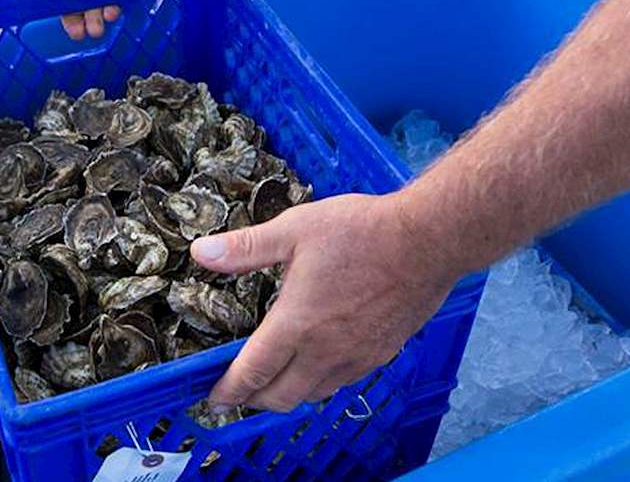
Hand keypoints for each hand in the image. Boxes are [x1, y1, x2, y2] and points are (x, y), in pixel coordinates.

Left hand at [190, 194, 459, 412]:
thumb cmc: (363, 231)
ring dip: (287, 394)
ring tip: (273, 381)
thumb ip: (245, 248)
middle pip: (280, 397)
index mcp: (296, 324)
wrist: (428, 240)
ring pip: (312, 395)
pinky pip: (341, 383)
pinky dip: (319, 383)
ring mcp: (356, 357)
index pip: (253, 373)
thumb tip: (202, 252)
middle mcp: (325, 351)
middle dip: (253, 399)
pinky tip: (315, 365)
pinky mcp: (380, 354)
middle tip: (239, 390)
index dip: (229, 390)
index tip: (213, 397)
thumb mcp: (295, 229)